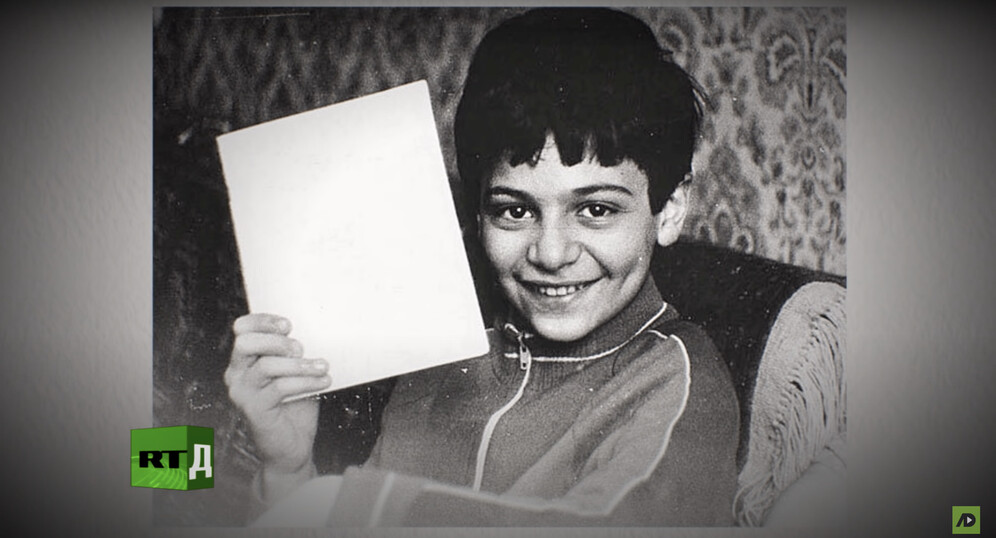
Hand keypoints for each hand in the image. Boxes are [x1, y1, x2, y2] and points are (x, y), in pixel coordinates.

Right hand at [224, 313, 331, 482]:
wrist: (292, 447)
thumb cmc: (294, 407)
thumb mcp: (294, 372)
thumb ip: (293, 353)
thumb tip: (310, 332)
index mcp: (244, 360)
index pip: (243, 329)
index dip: (263, 321)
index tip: (288, 325)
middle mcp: (236, 374)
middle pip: (246, 343)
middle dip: (276, 341)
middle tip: (301, 348)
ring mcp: (242, 393)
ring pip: (267, 366)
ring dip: (300, 364)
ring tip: (322, 367)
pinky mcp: (253, 410)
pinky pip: (280, 388)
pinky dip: (306, 382)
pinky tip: (323, 382)